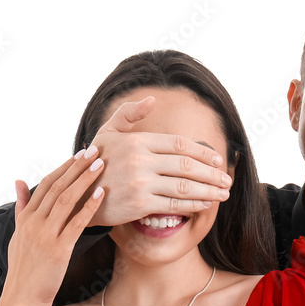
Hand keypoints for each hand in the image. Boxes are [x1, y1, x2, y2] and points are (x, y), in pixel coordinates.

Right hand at [0, 150, 105, 305]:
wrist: (21, 297)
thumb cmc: (23, 268)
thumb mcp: (17, 234)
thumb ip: (21, 207)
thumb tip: (19, 181)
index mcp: (25, 217)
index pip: (46, 184)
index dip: (65, 167)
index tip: (80, 154)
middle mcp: (33, 222)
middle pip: (58, 187)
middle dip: (77, 167)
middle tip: (95, 151)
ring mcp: (45, 235)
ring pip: (66, 200)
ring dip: (85, 180)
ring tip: (101, 166)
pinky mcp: (58, 249)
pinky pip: (76, 222)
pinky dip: (89, 206)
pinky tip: (102, 194)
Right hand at [86, 96, 232, 224]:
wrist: (77, 195)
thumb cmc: (96, 162)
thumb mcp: (108, 132)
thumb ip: (129, 114)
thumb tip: (151, 101)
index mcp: (137, 141)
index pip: (179, 144)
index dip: (203, 152)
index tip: (218, 159)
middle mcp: (140, 161)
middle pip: (187, 165)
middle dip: (212, 173)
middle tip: (227, 178)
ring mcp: (141, 183)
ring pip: (185, 186)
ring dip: (209, 190)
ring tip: (223, 192)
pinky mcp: (140, 204)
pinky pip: (175, 205)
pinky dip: (195, 204)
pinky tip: (207, 203)